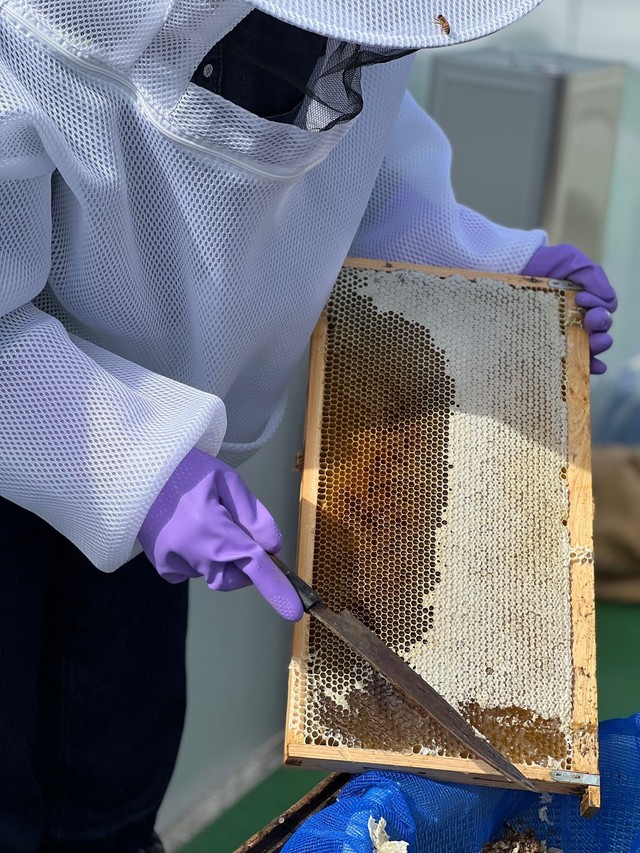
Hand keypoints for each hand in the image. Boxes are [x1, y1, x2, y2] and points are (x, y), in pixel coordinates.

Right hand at [138, 449, 303, 620]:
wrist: (136, 471)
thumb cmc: (184, 469)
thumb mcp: (226, 480)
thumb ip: (253, 515)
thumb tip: (273, 547)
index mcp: (210, 528)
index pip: (252, 563)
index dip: (276, 587)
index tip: (294, 610)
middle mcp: (190, 553)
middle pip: (231, 577)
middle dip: (243, 565)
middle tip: (238, 531)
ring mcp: (172, 563)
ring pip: (212, 572)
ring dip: (219, 554)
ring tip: (203, 517)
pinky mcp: (162, 565)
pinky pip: (192, 570)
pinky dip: (199, 556)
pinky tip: (188, 529)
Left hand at [522, 244, 616, 373]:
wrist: (509, 270)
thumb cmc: (540, 265)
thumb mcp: (569, 260)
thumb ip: (592, 275)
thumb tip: (606, 301)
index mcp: (585, 300)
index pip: (604, 309)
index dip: (599, 306)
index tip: (580, 298)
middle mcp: (577, 318)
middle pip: (600, 331)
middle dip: (601, 328)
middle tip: (590, 321)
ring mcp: (562, 334)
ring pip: (589, 347)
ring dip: (598, 348)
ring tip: (593, 344)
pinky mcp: (546, 346)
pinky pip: (570, 360)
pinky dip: (587, 366)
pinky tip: (595, 368)